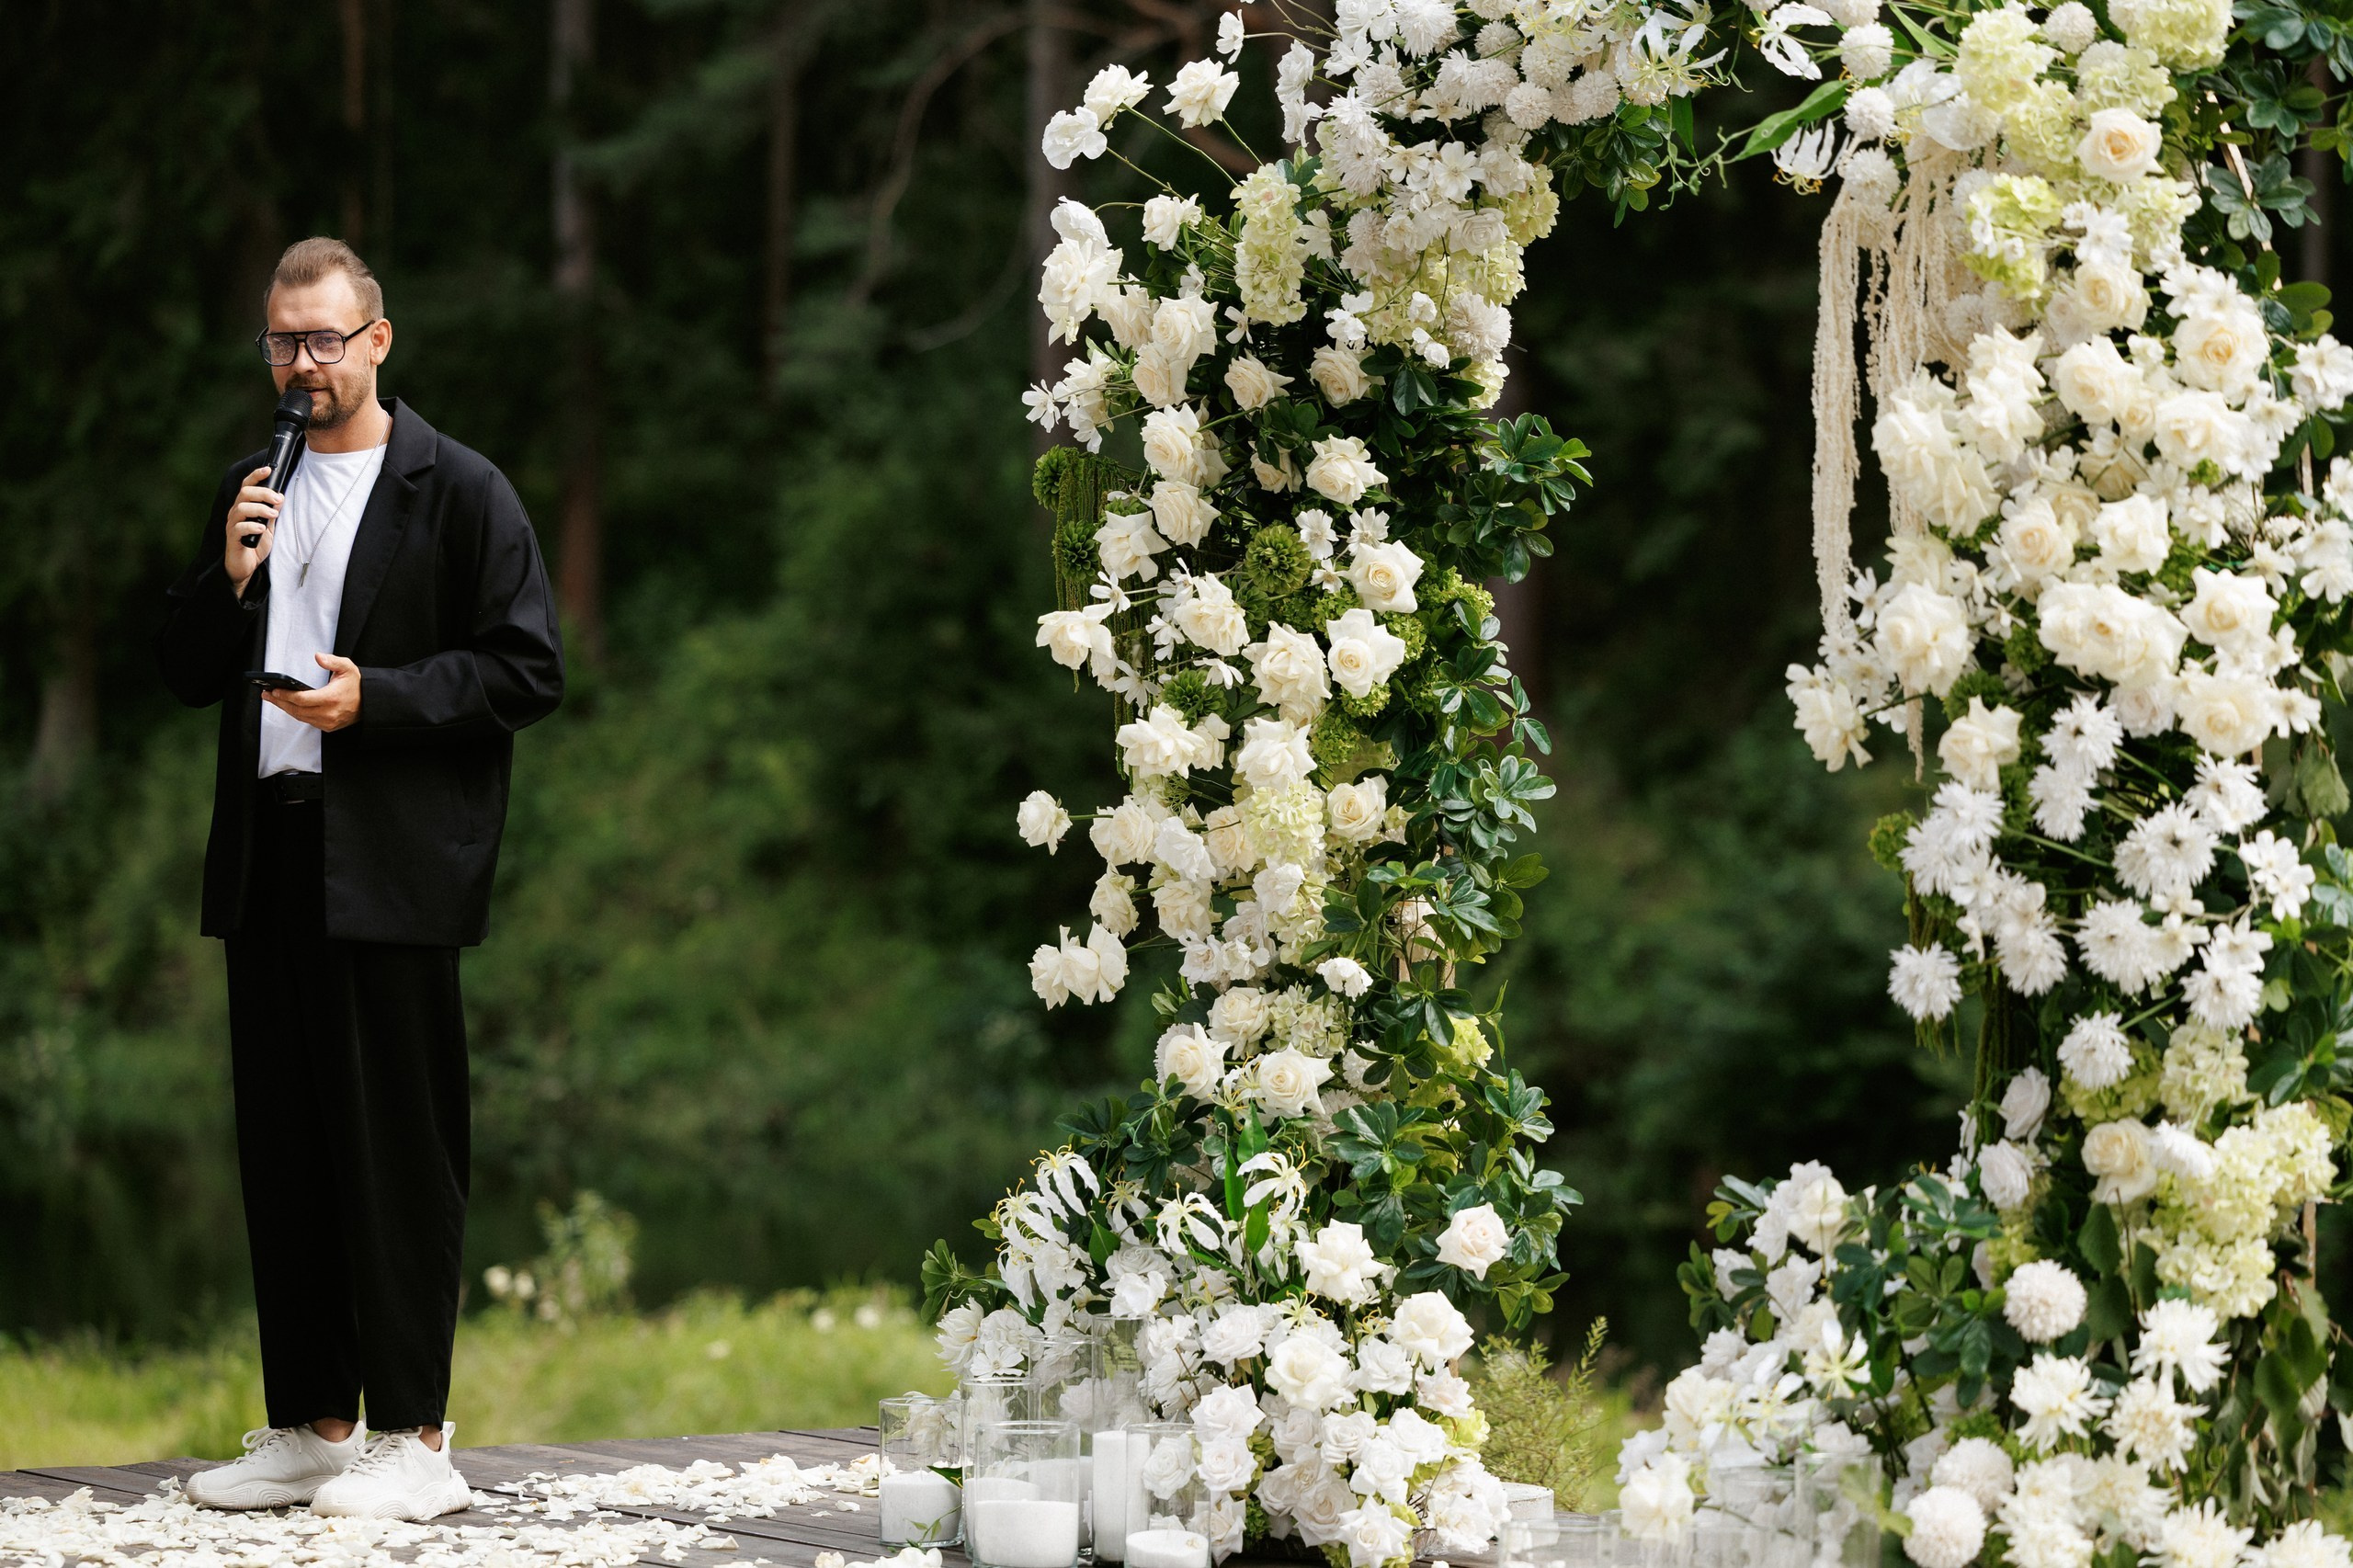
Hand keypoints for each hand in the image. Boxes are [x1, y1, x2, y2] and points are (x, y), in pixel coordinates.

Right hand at [225, 465, 282, 595]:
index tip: (268, 469)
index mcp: (245, 507)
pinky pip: (238, 528)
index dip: (255, 476)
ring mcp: (232, 525)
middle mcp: (236, 513)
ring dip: (259, 509)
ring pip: (241, 508)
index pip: (247, 486)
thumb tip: (280, 497)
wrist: (246, 567)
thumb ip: (272, 513)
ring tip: (273, 514)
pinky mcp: (232, 539)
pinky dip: (252, 526)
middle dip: (262, 493)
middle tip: (278, 499)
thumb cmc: (255, 545)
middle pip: (244, 494)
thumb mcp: (268, 527)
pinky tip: (262, 529)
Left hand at [263, 653, 361, 731]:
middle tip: (267, 695)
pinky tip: (289, 706)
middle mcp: (329, 713)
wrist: (369, 703)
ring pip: (300, 717)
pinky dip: (296, 714)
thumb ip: (332, 661)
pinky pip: (307, 721)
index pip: (302, 699)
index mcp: (331, 698)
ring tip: (274, 700)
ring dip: (286, 709)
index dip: (286, 695)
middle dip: (280, 702)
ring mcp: (328, 722)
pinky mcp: (328, 727)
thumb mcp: (348, 668)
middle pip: (297, 710)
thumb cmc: (356, 685)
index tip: (274, 690)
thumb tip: (318, 656)